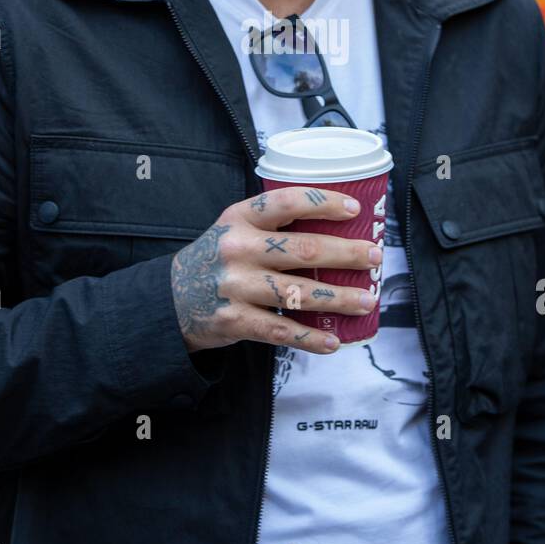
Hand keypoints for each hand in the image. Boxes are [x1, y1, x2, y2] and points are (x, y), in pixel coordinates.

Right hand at [170, 186, 380, 355]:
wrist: (170, 300)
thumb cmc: (217, 259)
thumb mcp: (233, 229)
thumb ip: (271, 225)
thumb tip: (335, 228)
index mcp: (239, 218)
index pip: (286, 202)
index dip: (323, 203)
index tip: (355, 209)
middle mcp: (238, 249)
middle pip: (302, 249)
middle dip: (346, 253)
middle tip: (374, 256)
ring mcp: (235, 286)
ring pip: (298, 293)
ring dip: (338, 299)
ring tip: (367, 301)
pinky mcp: (234, 320)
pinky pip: (281, 330)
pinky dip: (310, 338)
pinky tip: (333, 341)